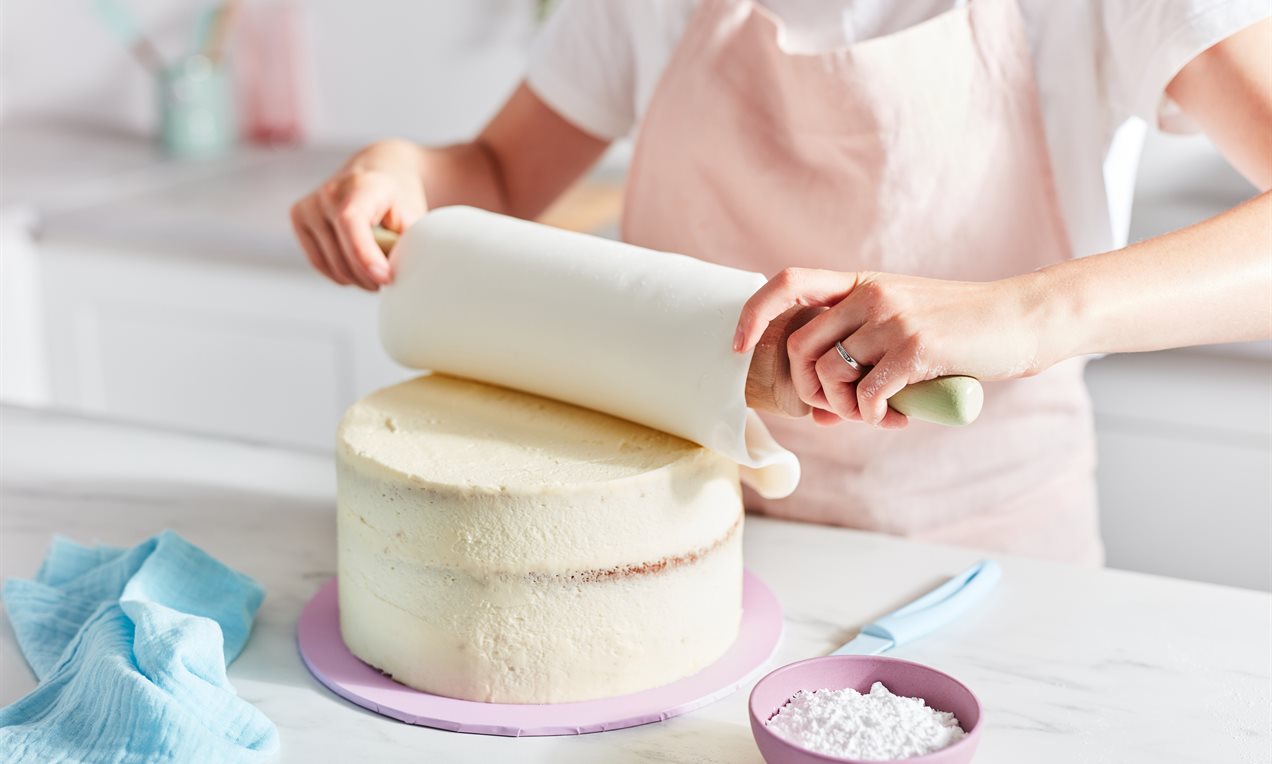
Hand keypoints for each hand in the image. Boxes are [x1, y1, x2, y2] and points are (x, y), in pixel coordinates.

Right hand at [289, 140, 427, 289]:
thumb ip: (409, 240)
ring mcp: (310, 204)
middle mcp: (330, 191)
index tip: (385, 278)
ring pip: (330, 263)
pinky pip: (318, 261)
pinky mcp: (299, 217)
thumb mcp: (413, 214)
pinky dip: (339, 274)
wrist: (376, 172)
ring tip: (375, 274)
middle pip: (342, 252)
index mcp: (362, 185)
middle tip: (388, 279)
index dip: (365, 255)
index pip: (351, 222)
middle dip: (369, 276)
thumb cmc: (397, 198)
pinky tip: (356, 269)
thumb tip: (405, 270)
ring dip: (356, 279)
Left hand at [734, 268, 1046, 427]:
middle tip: (841, 411)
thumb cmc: (963, 330)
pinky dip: (871, 416)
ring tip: (877, 416)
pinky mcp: (916, 346)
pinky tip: (895, 417)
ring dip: (844, 409)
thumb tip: (821, 408)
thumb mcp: (905, 324)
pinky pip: (865, 394)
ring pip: (830, 374)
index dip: (754, 313)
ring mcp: (892, 318)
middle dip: (810, 390)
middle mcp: (871, 294)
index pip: (789, 283)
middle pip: (800, 347)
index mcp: (863, 284)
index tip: (738, 347)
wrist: (1023, 320)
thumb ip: (864, 351)